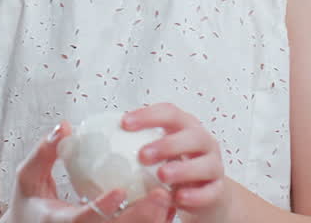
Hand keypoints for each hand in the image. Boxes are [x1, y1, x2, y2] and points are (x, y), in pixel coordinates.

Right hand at [6, 120, 177, 222]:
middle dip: (141, 217)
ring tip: (171, 198)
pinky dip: (149, 222)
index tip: (120, 191)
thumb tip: (64, 126)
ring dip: (152, 221)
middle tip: (163, 194)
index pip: (84, 219)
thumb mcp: (26, 178)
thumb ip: (44, 153)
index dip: (103, 207)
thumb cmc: (27, 205)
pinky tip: (166, 205)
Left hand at [122, 104, 234, 222]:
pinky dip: (195, 195)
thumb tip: (92, 140)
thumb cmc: (175, 165)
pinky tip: (178, 198)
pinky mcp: (218, 190)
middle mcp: (203, 142)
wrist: (205, 192)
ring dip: (183, 169)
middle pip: (192, 136)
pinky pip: (210, 192)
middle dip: (167, 144)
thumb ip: (136, 143)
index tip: (124, 123)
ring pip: (206, 164)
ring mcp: (213, 165)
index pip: (169, 113)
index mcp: (185, 126)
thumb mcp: (159, 151)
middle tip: (143, 155)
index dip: (148, 116)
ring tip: (162, 176)